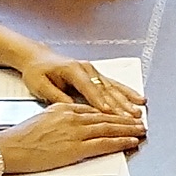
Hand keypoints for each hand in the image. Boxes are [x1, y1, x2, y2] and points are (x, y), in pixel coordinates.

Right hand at [0, 99, 144, 172]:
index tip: (123, 114)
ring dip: (128, 129)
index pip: (94, 110)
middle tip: (140, 120)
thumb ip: (60, 118)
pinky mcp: (75, 148)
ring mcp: (75, 132)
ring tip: (141, 129)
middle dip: (125, 119)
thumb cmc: (21, 138)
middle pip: (105, 116)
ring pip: (108, 128)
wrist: (10, 147)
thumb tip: (73, 124)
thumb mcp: (43, 119)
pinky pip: (103, 144)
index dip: (111, 112)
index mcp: (64, 108)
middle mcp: (72, 116)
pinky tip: (131, 141)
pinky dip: (120, 142)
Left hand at [20, 56, 145, 116]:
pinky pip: (114, 85)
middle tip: (131, 117)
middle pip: (106, 90)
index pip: (89, 89)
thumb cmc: (37, 71)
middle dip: (120, 105)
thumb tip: (72, 108)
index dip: (99, 102)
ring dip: (127, 101)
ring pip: (113, 88)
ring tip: (138, 110)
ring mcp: (93, 71)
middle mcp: (86, 69)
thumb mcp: (40, 85)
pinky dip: (127, 93)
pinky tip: (138, 99)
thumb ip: (57, 97)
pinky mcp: (96, 76)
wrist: (37, 58)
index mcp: (72, 70)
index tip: (109, 113)